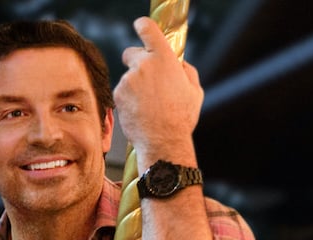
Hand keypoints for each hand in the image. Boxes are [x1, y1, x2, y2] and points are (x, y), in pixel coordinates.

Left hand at [114, 17, 203, 165]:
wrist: (163, 140)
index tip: (141, 26)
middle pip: (131, 53)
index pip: (148, 29)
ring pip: (128, 77)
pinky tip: (140, 111)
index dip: (143, 26)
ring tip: (149, 104)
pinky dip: (128, 99)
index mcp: (164, 58)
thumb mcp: (194, 90)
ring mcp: (128, 79)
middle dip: (137, 62)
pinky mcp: (118, 94)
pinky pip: (122, 92)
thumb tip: (178, 64)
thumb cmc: (181, 117)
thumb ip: (185, 70)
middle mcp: (143, 65)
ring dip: (134, 85)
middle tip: (146, 79)